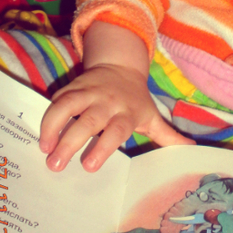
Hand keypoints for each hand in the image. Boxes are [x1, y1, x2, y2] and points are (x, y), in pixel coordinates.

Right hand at [39, 21, 192, 171]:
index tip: (89, 166)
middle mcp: (106, 102)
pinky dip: (47, 116)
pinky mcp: (72, 87)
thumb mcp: (152, 115)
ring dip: (53, 126)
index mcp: (126, 112)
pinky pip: (57, 100)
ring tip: (44, 149)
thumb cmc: (136, 99)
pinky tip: (41, 135)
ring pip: (68, 105)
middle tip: (56, 165)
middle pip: (88, 120)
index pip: (116, 130)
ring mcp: (88, 92)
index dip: (103, 146)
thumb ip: (167, 136)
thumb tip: (191, 150)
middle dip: (72, 141)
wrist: (121, 65)